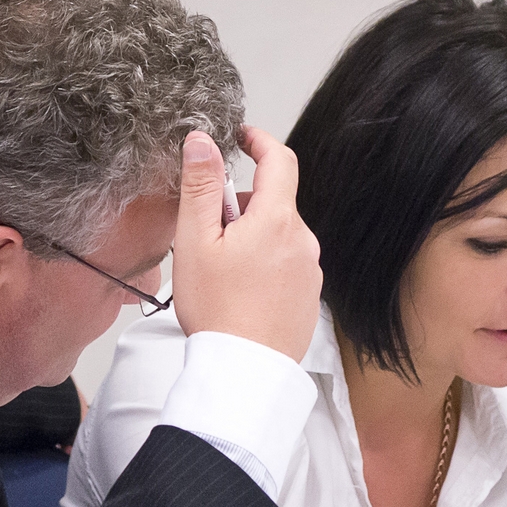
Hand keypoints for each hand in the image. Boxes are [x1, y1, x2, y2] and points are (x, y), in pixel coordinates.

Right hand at [171, 128, 321, 360]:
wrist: (244, 371)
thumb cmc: (217, 310)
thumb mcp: (195, 241)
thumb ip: (200, 186)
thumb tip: (202, 141)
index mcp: (278, 221)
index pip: (279, 160)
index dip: (259, 140)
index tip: (240, 136)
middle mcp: (304, 242)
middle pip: (274, 203)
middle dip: (241, 206)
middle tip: (207, 233)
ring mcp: (311, 271)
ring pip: (280, 235)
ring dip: (252, 237)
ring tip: (221, 269)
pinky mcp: (309, 296)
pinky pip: (287, 264)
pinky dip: (265, 264)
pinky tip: (240, 291)